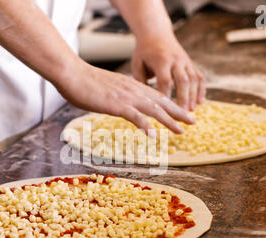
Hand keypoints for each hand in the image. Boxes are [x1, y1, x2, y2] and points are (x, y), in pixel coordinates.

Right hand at [55, 60, 195, 135]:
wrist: (72, 73)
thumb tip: (121, 104)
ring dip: (169, 120)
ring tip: (181, 130)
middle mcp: (133, 90)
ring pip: (154, 109)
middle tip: (193, 121)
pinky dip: (145, 125)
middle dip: (179, 112)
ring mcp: (126, 97)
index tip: (182, 112)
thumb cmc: (85, 82)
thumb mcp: (107, 88)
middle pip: (161, 102)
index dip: (172, 105)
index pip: (157, 96)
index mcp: (132, 86)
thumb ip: (118, 96)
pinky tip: (153, 135)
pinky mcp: (116, 105)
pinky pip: (135, 116)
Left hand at [132, 35, 205, 110]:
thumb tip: (143, 100)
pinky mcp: (190, 63)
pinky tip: (199, 102)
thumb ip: (140, 80)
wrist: (156, 33)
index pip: (165, 80)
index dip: (166, 95)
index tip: (164, 110)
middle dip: (183, 98)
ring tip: (190, 111)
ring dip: (193, 96)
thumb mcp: (137, 63)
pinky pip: (199, 77)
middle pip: (182, 80)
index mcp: (161, 60)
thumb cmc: (144, 51)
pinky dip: (201, 89)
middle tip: (182, 114)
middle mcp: (176, 60)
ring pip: (193, 79)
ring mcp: (185, 61)